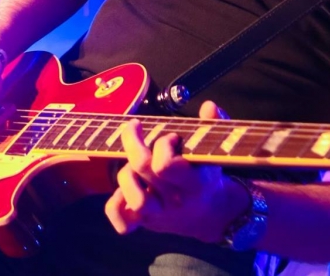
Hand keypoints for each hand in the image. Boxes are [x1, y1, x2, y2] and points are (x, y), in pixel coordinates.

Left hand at [104, 100, 247, 242]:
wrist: (211, 213)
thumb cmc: (207, 174)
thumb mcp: (214, 149)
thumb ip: (213, 125)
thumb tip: (209, 106)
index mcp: (193, 182)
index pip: (166, 165)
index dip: (163, 145)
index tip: (170, 137)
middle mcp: (174, 200)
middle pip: (143, 170)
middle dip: (133, 141)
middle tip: (134, 127)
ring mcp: (159, 215)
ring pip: (133, 198)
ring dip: (125, 174)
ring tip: (131, 163)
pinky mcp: (146, 223)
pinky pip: (123, 223)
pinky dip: (115, 206)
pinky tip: (121, 190)